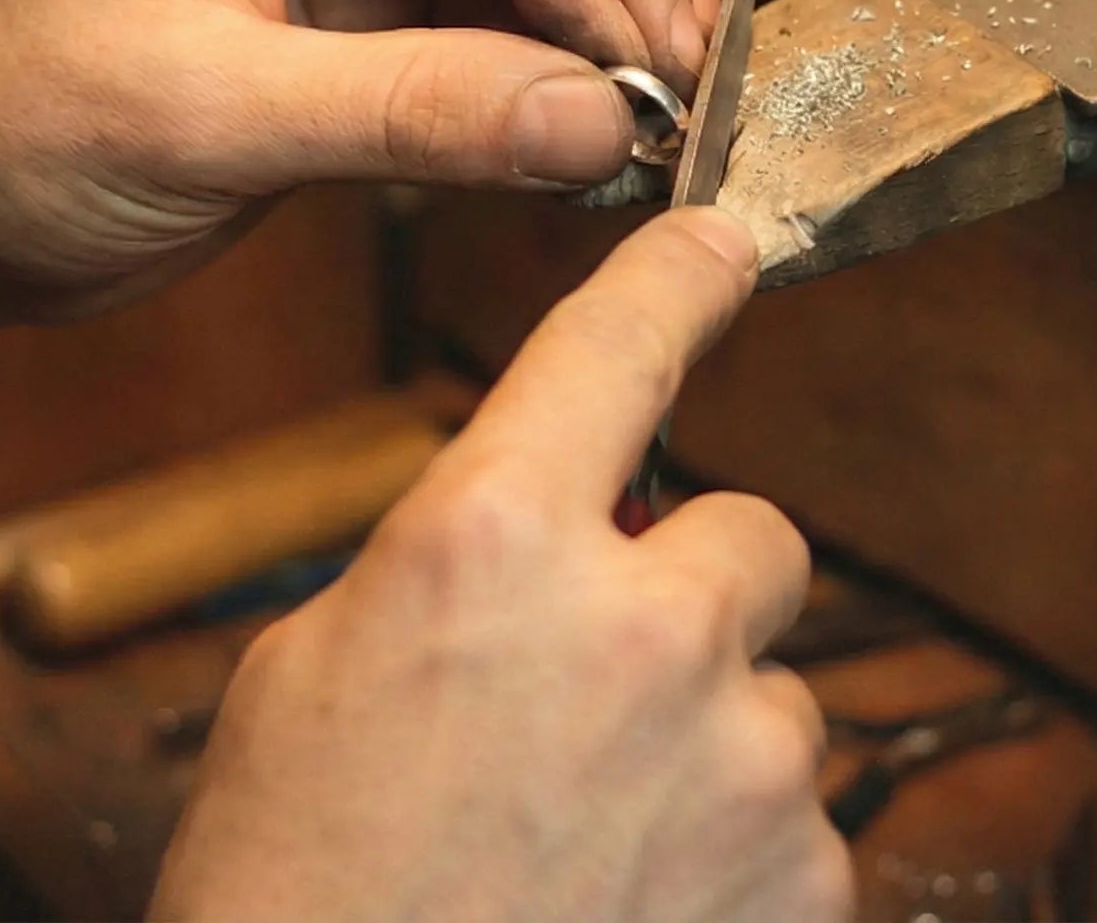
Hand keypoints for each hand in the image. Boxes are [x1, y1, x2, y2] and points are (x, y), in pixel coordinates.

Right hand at [151, 209, 850, 922]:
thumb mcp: (317, 677)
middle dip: (690, 590)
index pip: (616, 347)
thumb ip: (454, 571)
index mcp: (490, 543)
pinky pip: (798, 816)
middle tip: (599, 685)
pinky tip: (632, 900)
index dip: (676, 276)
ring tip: (588, 834)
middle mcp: (640, 625)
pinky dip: (736, 852)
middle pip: (749, 532)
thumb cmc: (293, 889)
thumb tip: (541, 546)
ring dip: (708, 736)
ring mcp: (740, 760)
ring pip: (772, 689)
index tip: (719, 240)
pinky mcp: (803, 880)